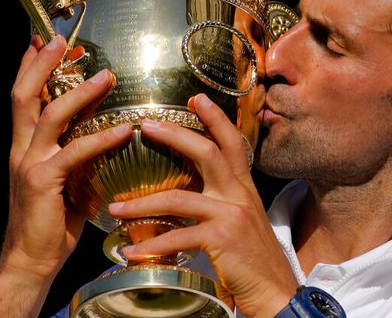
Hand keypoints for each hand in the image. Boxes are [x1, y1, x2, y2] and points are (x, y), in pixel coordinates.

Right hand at [3, 34, 130, 278]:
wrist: (31, 259)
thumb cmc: (52, 219)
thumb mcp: (64, 176)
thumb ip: (74, 149)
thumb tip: (103, 125)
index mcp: (24, 146)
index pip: (23, 97)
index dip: (29, 67)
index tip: (40, 40)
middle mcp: (21, 149)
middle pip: (24, 95)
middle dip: (41, 65)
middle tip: (59, 40)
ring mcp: (29, 164)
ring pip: (50, 115)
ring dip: (79, 92)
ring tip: (107, 76)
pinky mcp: (43, 181)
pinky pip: (75, 152)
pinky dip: (101, 138)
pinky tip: (124, 128)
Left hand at [108, 93, 296, 316]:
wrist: (276, 292)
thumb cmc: (254, 260)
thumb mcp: (245, 221)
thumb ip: (224, 203)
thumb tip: (194, 195)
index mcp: (244, 188)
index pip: (232, 143)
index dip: (215, 118)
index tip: (196, 98)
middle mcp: (240, 195)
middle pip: (206, 152)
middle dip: (174, 135)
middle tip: (145, 125)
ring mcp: (231, 215)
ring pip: (179, 197)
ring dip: (142, 202)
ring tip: (115, 207)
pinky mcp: (221, 239)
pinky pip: (177, 236)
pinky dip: (150, 244)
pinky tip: (130, 251)